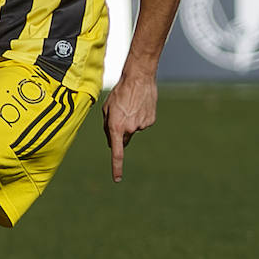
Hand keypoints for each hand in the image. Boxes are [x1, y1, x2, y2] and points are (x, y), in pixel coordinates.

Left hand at [101, 68, 157, 182]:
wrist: (139, 79)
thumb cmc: (119, 93)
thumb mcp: (107, 109)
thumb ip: (107, 127)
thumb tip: (111, 141)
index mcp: (116, 127)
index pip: (116, 152)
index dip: (116, 166)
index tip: (117, 179)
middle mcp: (130, 129)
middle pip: (122, 138)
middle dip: (120, 132)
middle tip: (120, 115)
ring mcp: (142, 125)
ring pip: (133, 129)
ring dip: (130, 121)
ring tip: (130, 106)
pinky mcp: (151, 121)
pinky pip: (142, 123)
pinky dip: (140, 117)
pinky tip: (139, 106)